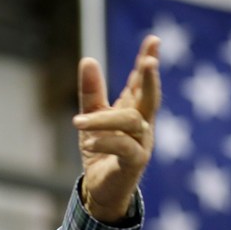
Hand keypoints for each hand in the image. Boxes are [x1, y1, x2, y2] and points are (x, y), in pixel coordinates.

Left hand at [72, 35, 161, 223]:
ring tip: (77, 122)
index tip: (153, 40)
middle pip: (150, 98)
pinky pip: (124, 148)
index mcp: (134, 111)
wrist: (101, 189)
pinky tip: (89, 142)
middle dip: (150, 79)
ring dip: (103, 119)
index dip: (148, 61)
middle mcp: (143, 125)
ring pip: (130, 122)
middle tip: (148, 61)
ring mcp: (142, 144)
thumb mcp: (91, 117)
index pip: (142, 83)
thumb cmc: (101, 151)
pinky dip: (106, 141)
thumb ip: (92, 91)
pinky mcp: (134, 163)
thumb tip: (89, 59)